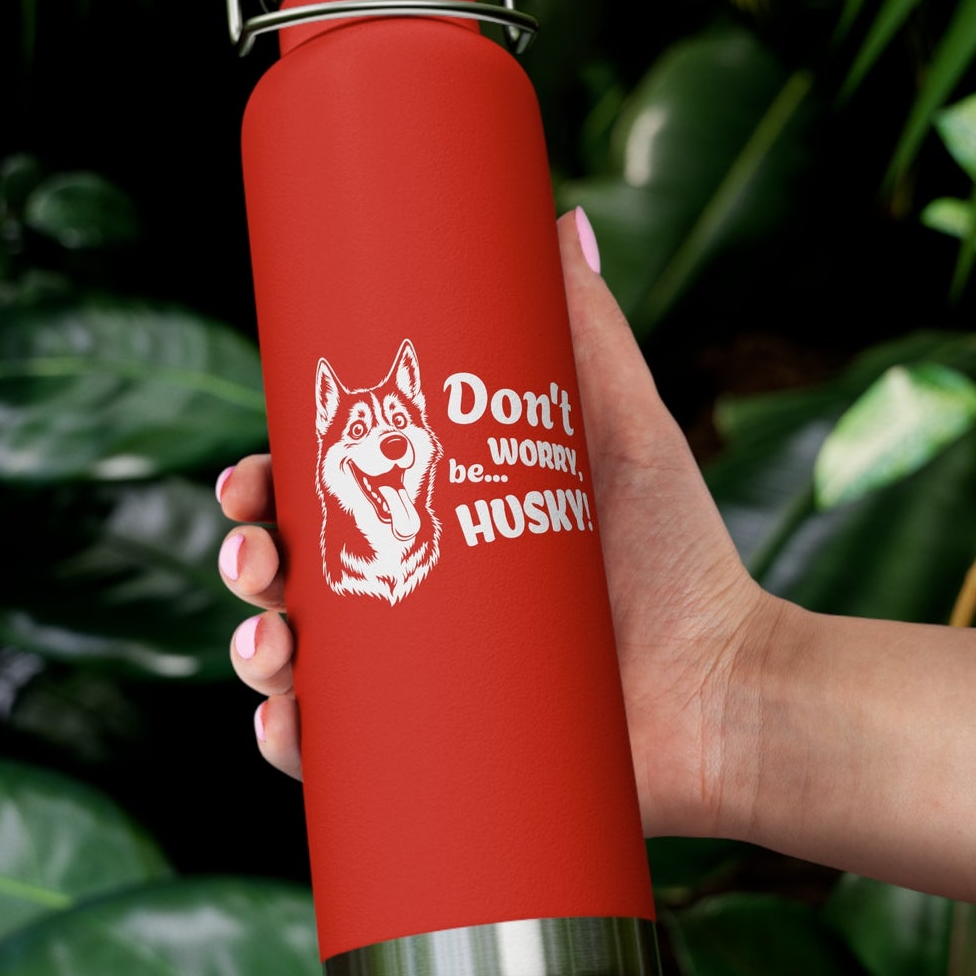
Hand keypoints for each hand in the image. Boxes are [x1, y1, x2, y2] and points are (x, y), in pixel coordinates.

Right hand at [216, 210, 778, 839]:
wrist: (729, 691)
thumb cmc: (681, 557)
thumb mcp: (621, 429)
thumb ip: (589, 326)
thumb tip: (560, 214)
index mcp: (436, 525)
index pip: (320, 501)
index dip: (263, 489)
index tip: (246, 479)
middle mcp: (415, 602)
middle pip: (294, 580)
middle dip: (248, 565)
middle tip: (257, 559)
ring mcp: (421, 686)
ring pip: (298, 667)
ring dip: (252, 653)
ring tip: (270, 646)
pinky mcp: (436, 758)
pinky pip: (338, 760)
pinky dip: (289, 746)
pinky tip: (282, 726)